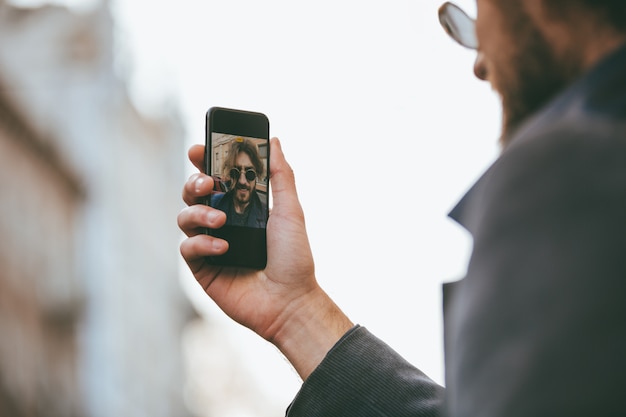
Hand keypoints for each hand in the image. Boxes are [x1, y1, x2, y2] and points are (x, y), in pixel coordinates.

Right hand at [178, 138, 352, 378]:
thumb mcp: (290, 211)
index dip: (203, 162)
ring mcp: (211, 245)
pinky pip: (187, 248)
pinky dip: (202, 243)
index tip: (198, 149)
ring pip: (185, 217)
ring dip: (198, 213)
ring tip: (222, 220)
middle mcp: (223, 222)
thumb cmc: (294, 257)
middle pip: (194, 193)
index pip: (216, 178)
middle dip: (194, 182)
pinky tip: (224, 247)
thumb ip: (280, 175)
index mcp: (241, 206)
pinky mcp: (203, 268)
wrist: (290, 301)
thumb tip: (275, 141)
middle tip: (207, 184)